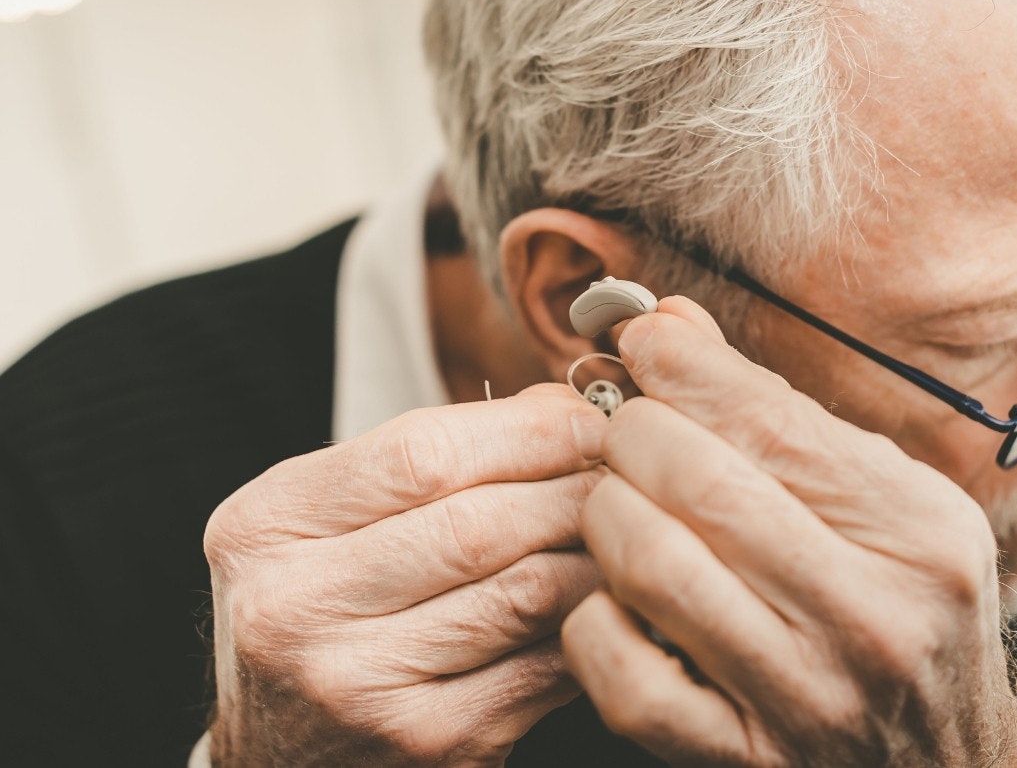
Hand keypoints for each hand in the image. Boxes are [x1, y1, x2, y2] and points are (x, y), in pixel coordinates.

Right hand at [203, 384, 608, 765]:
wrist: (278, 752)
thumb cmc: (318, 610)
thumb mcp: (329, 517)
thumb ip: (431, 457)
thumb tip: (558, 409)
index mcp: (266, 525)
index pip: (421, 455)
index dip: (526, 431)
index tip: (586, 420)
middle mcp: (296, 609)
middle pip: (479, 524)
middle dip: (575, 487)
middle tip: (625, 471)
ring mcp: (360, 686)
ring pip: (525, 593)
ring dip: (595, 552)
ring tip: (626, 527)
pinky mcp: (429, 743)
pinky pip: (544, 665)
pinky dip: (589, 621)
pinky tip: (606, 597)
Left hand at [562, 300, 1016, 766]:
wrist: (944, 764)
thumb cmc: (904, 610)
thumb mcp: (887, 506)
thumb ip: (782, 416)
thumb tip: (668, 324)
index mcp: (918, 532)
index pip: (773, 420)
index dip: (685, 367)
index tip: (643, 339)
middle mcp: (870, 615)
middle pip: (700, 481)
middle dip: (634, 432)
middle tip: (626, 429)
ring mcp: (804, 697)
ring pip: (652, 564)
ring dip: (608, 511)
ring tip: (619, 501)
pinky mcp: (742, 758)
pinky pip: (623, 673)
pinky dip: (594, 619)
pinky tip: (617, 598)